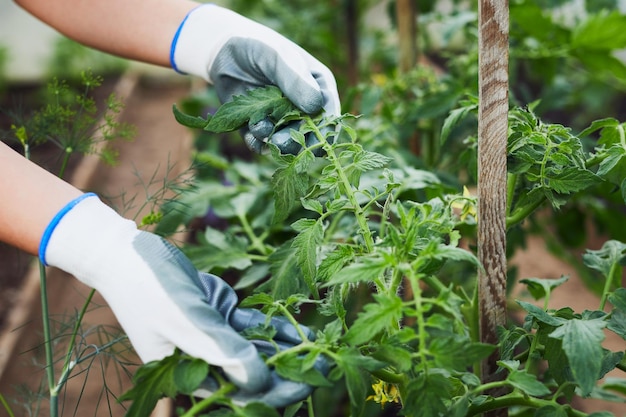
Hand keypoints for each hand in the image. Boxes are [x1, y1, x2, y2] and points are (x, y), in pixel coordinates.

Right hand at [39, 193, 315, 405]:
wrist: (128, 252)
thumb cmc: (149, 288)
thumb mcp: (186, 322)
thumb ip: (221, 351)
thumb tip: (259, 381)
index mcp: (186, 372)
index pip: (235, 392)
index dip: (272, 392)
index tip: (305, 385)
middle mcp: (200, 358)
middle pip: (248, 373)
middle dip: (285, 372)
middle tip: (323, 369)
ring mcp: (209, 334)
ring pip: (252, 348)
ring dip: (283, 349)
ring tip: (318, 348)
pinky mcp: (215, 312)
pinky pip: (247, 325)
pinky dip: (269, 327)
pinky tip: (296, 328)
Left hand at [170, 4, 340, 153]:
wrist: (224, 50)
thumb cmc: (258, 46)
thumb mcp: (278, 57)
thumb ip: (296, 79)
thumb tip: (315, 107)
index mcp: (320, 89)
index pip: (330, 117)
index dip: (322, 130)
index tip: (307, 133)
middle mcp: (305, 108)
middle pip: (310, 137)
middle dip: (295, 141)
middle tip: (278, 140)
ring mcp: (283, 120)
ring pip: (287, 145)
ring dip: (274, 141)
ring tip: (259, 127)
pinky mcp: (263, 129)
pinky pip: (264, 145)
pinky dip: (257, 141)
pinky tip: (249, 128)